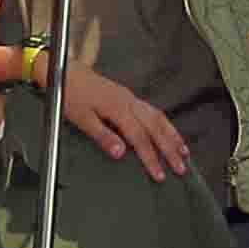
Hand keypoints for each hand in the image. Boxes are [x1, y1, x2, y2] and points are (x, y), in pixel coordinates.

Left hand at [59, 64, 188, 178]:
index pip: (140, 138)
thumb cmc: (70, 95)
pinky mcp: (128, 97)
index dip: (151, 158)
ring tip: (183, 151)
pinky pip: (153, 111)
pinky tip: (168, 131)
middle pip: (156, 128)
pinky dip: (164, 124)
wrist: (66, 73)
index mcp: (118, 109)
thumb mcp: (81, 118)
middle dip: (170, 149)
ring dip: (172, 135)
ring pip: (158, 117)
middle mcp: (129, 102)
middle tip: (181, 167)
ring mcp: (130, 98)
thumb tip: (120, 153)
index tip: (159, 174)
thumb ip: (102, 136)